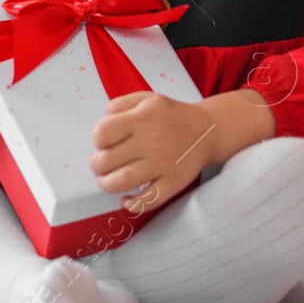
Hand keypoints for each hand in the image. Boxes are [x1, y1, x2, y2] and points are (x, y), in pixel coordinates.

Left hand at [87, 91, 215, 215]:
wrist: (207, 130)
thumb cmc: (173, 116)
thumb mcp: (147, 98)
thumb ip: (121, 103)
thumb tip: (104, 116)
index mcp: (141, 119)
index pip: (103, 132)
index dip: (97, 139)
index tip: (102, 143)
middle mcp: (150, 141)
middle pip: (107, 160)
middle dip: (96, 165)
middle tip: (100, 164)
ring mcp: (163, 164)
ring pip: (123, 181)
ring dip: (107, 184)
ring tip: (107, 180)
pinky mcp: (174, 182)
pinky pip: (150, 199)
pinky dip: (133, 205)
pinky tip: (126, 200)